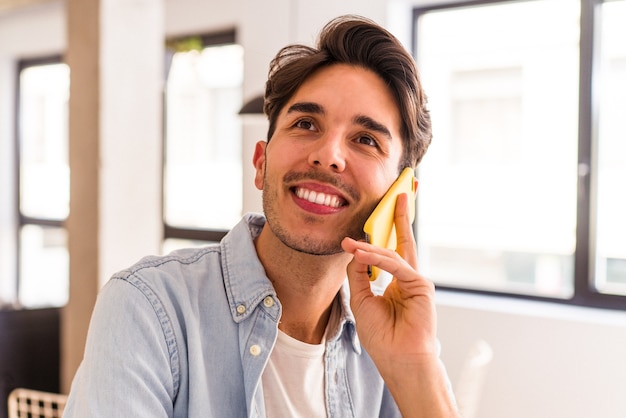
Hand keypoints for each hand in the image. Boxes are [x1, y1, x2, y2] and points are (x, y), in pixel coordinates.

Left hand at [341, 193, 436, 362]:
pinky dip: (377, 259)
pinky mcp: (420, 285)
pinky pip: (395, 266)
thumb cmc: (382, 336)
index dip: (383, 232)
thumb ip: (359, 273)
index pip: (390, 250)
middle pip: (402, 240)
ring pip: (392, 253)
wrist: (398, 359)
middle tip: (399, 192)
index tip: (375, 214)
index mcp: (396, 282)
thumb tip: (354, 249)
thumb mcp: (361, 299)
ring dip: (370, 246)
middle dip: (400, 216)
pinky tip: (361, 253)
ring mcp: (415, 280)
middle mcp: (408, 277)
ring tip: (350, 242)